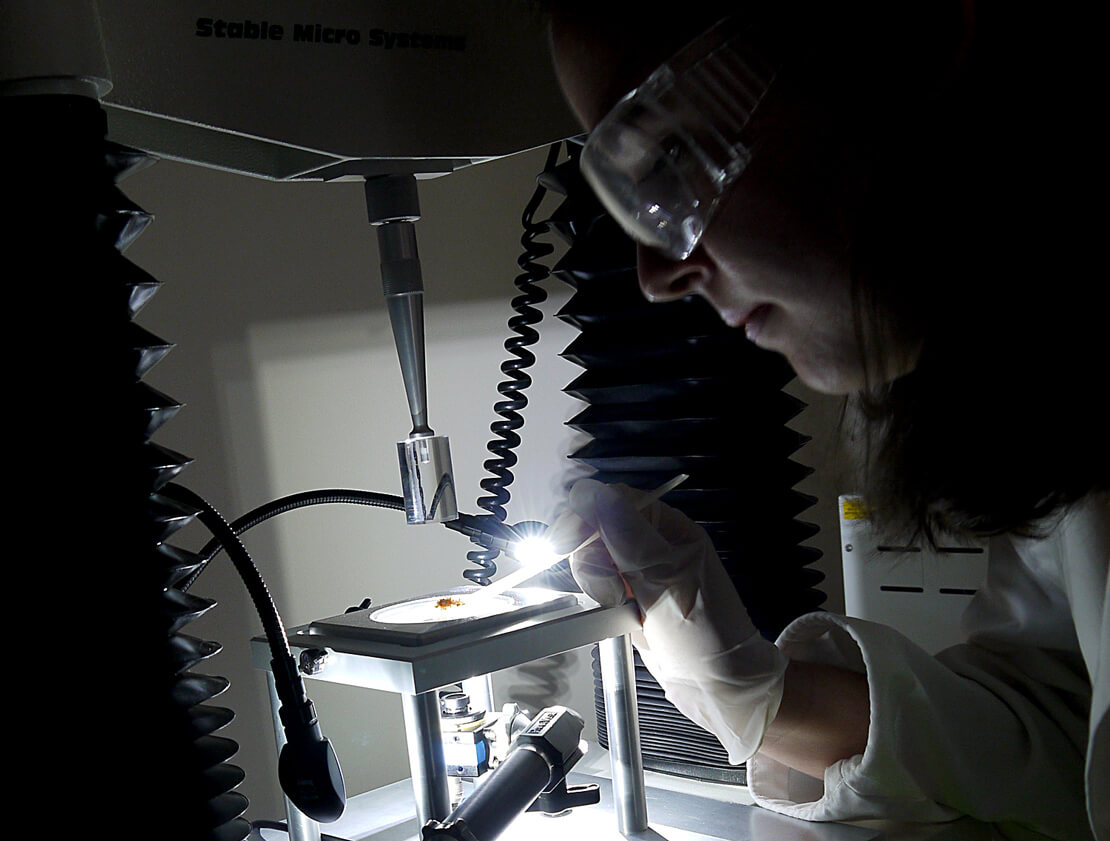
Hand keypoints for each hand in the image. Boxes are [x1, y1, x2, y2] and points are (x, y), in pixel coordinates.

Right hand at [549, 478, 787, 763]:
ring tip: (620, 607)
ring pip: (591, 557)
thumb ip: (628, 539)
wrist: (720, 689)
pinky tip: (615, 615)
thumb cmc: (709, 636)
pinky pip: (596, 585)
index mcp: (669, 528)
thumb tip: (593, 494)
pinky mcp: (628, 598)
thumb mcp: (668, 584)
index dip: (585, 515)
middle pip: (594, 527)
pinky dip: (597, 600)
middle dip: (589, 557)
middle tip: (610, 591)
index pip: (612, 500)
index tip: (568, 543)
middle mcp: (652, 545)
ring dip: (594, 582)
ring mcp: (639, 572)